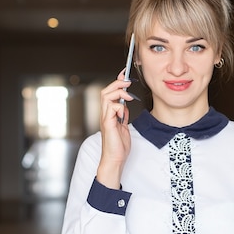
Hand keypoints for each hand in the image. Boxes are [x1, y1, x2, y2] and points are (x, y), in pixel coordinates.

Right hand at [97, 68, 133, 188]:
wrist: (115, 159)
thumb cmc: (119, 145)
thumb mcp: (124, 126)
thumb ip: (123, 115)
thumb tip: (125, 105)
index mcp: (109, 113)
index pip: (109, 92)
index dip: (117, 82)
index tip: (125, 74)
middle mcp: (105, 114)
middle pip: (106, 91)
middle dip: (117, 83)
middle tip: (128, 83)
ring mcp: (105, 119)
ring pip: (106, 97)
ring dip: (119, 92)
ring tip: (129, 96)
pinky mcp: (108, 124)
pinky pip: (111, 109)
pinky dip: (120, 107)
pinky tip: (124, 113)